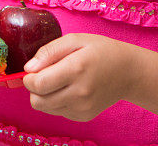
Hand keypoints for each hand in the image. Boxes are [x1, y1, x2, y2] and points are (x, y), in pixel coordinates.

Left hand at [22, 33, 137, 121]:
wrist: (129, 72)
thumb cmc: (101, 51)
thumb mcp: (75, 39)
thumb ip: (49, 51)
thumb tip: (29, 68)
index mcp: (76, 69)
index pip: (38, 84)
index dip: (28, 78)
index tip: (33, 69)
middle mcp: (79, 93)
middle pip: (37, 101)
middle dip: (34, 88)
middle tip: (44, 75)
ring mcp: (82, 108)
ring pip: (45, 108)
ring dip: (44, 96)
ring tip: (58, 81)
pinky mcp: (84, 116)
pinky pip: (57, 112)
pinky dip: (56, 101)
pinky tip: (69, 89)